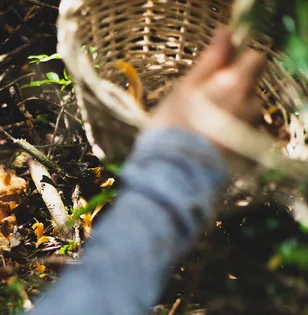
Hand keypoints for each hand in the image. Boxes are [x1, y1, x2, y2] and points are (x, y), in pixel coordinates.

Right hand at [150, 28, 266, 150]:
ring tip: (202, 119)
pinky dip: (227, 127)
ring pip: (244, 107)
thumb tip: (226, 34)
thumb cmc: (173, 126)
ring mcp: (247, 126)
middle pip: (248, 84)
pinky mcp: (243, 146)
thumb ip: (210, 60)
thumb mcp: (185, 87)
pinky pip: (239, 127)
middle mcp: (248, 103)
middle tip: (201, 98)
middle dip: (230, 86)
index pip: (254, 58)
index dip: (237, 59)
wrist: (172, 169)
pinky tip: (206, 134)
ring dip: (229, 108)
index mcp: (234, 84)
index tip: (219, 65)